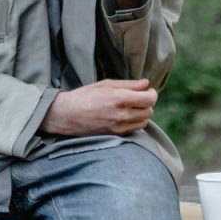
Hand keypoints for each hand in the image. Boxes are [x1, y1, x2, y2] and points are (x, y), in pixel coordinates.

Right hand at [40, 79, 156, 136]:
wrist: (68, 115)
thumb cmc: (85, 96)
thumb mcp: (106, 84)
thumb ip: (128, 84)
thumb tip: (146, 83)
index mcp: (120, 99)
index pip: (150, 99)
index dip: (152, 93)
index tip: (148, 90)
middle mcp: (122, 115)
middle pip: (149, 111)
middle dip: (147, 103)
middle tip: (138, 98)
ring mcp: (119, 127)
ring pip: (144, 122)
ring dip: (142, 114)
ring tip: (131, 107)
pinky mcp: (116, 135)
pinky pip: (135, 129)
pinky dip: (134, 122)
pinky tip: (125, 116)